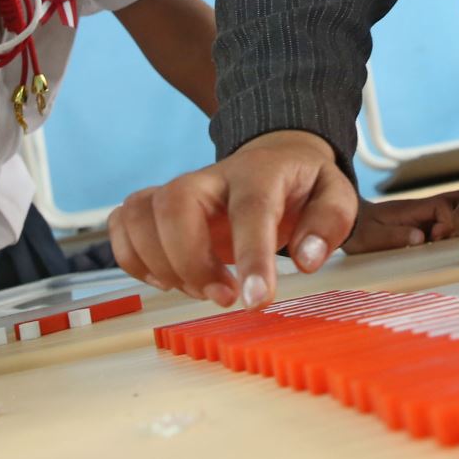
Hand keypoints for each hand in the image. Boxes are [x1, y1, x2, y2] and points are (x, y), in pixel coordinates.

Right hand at [108, 130, 355, 310]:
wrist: (275, 157)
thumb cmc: (302, 185)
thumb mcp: (335, 195)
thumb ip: (329, 223)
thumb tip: (308, 259)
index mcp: (260, 172)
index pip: (250, 208)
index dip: (252, 256)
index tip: (257, 300)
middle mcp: (212, 177)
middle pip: (176, 204)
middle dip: (190, 261)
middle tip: (223, 297)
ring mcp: (180, 189)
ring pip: (141, 213)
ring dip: (160, 264)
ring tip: (198, 290)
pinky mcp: (159, 205)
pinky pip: (123, 223)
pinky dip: (132, 258)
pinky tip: (166, 278)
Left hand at [345, 191, 458, 253]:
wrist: (349, 223)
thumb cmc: (358, 230)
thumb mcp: (372, 237)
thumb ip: (395, 237)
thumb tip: (420, 237)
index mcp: (412, 208)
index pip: (445, 204)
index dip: (449, 221)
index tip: (436, 238)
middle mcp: (421, 208)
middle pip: (456, 201)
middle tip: (444, 242)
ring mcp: (423, 214)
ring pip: (453, 210)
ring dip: (454, 228)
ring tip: (439, 246)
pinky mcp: (422, 222)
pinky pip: (444, 221)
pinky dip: (447, 233)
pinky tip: (435, 248)